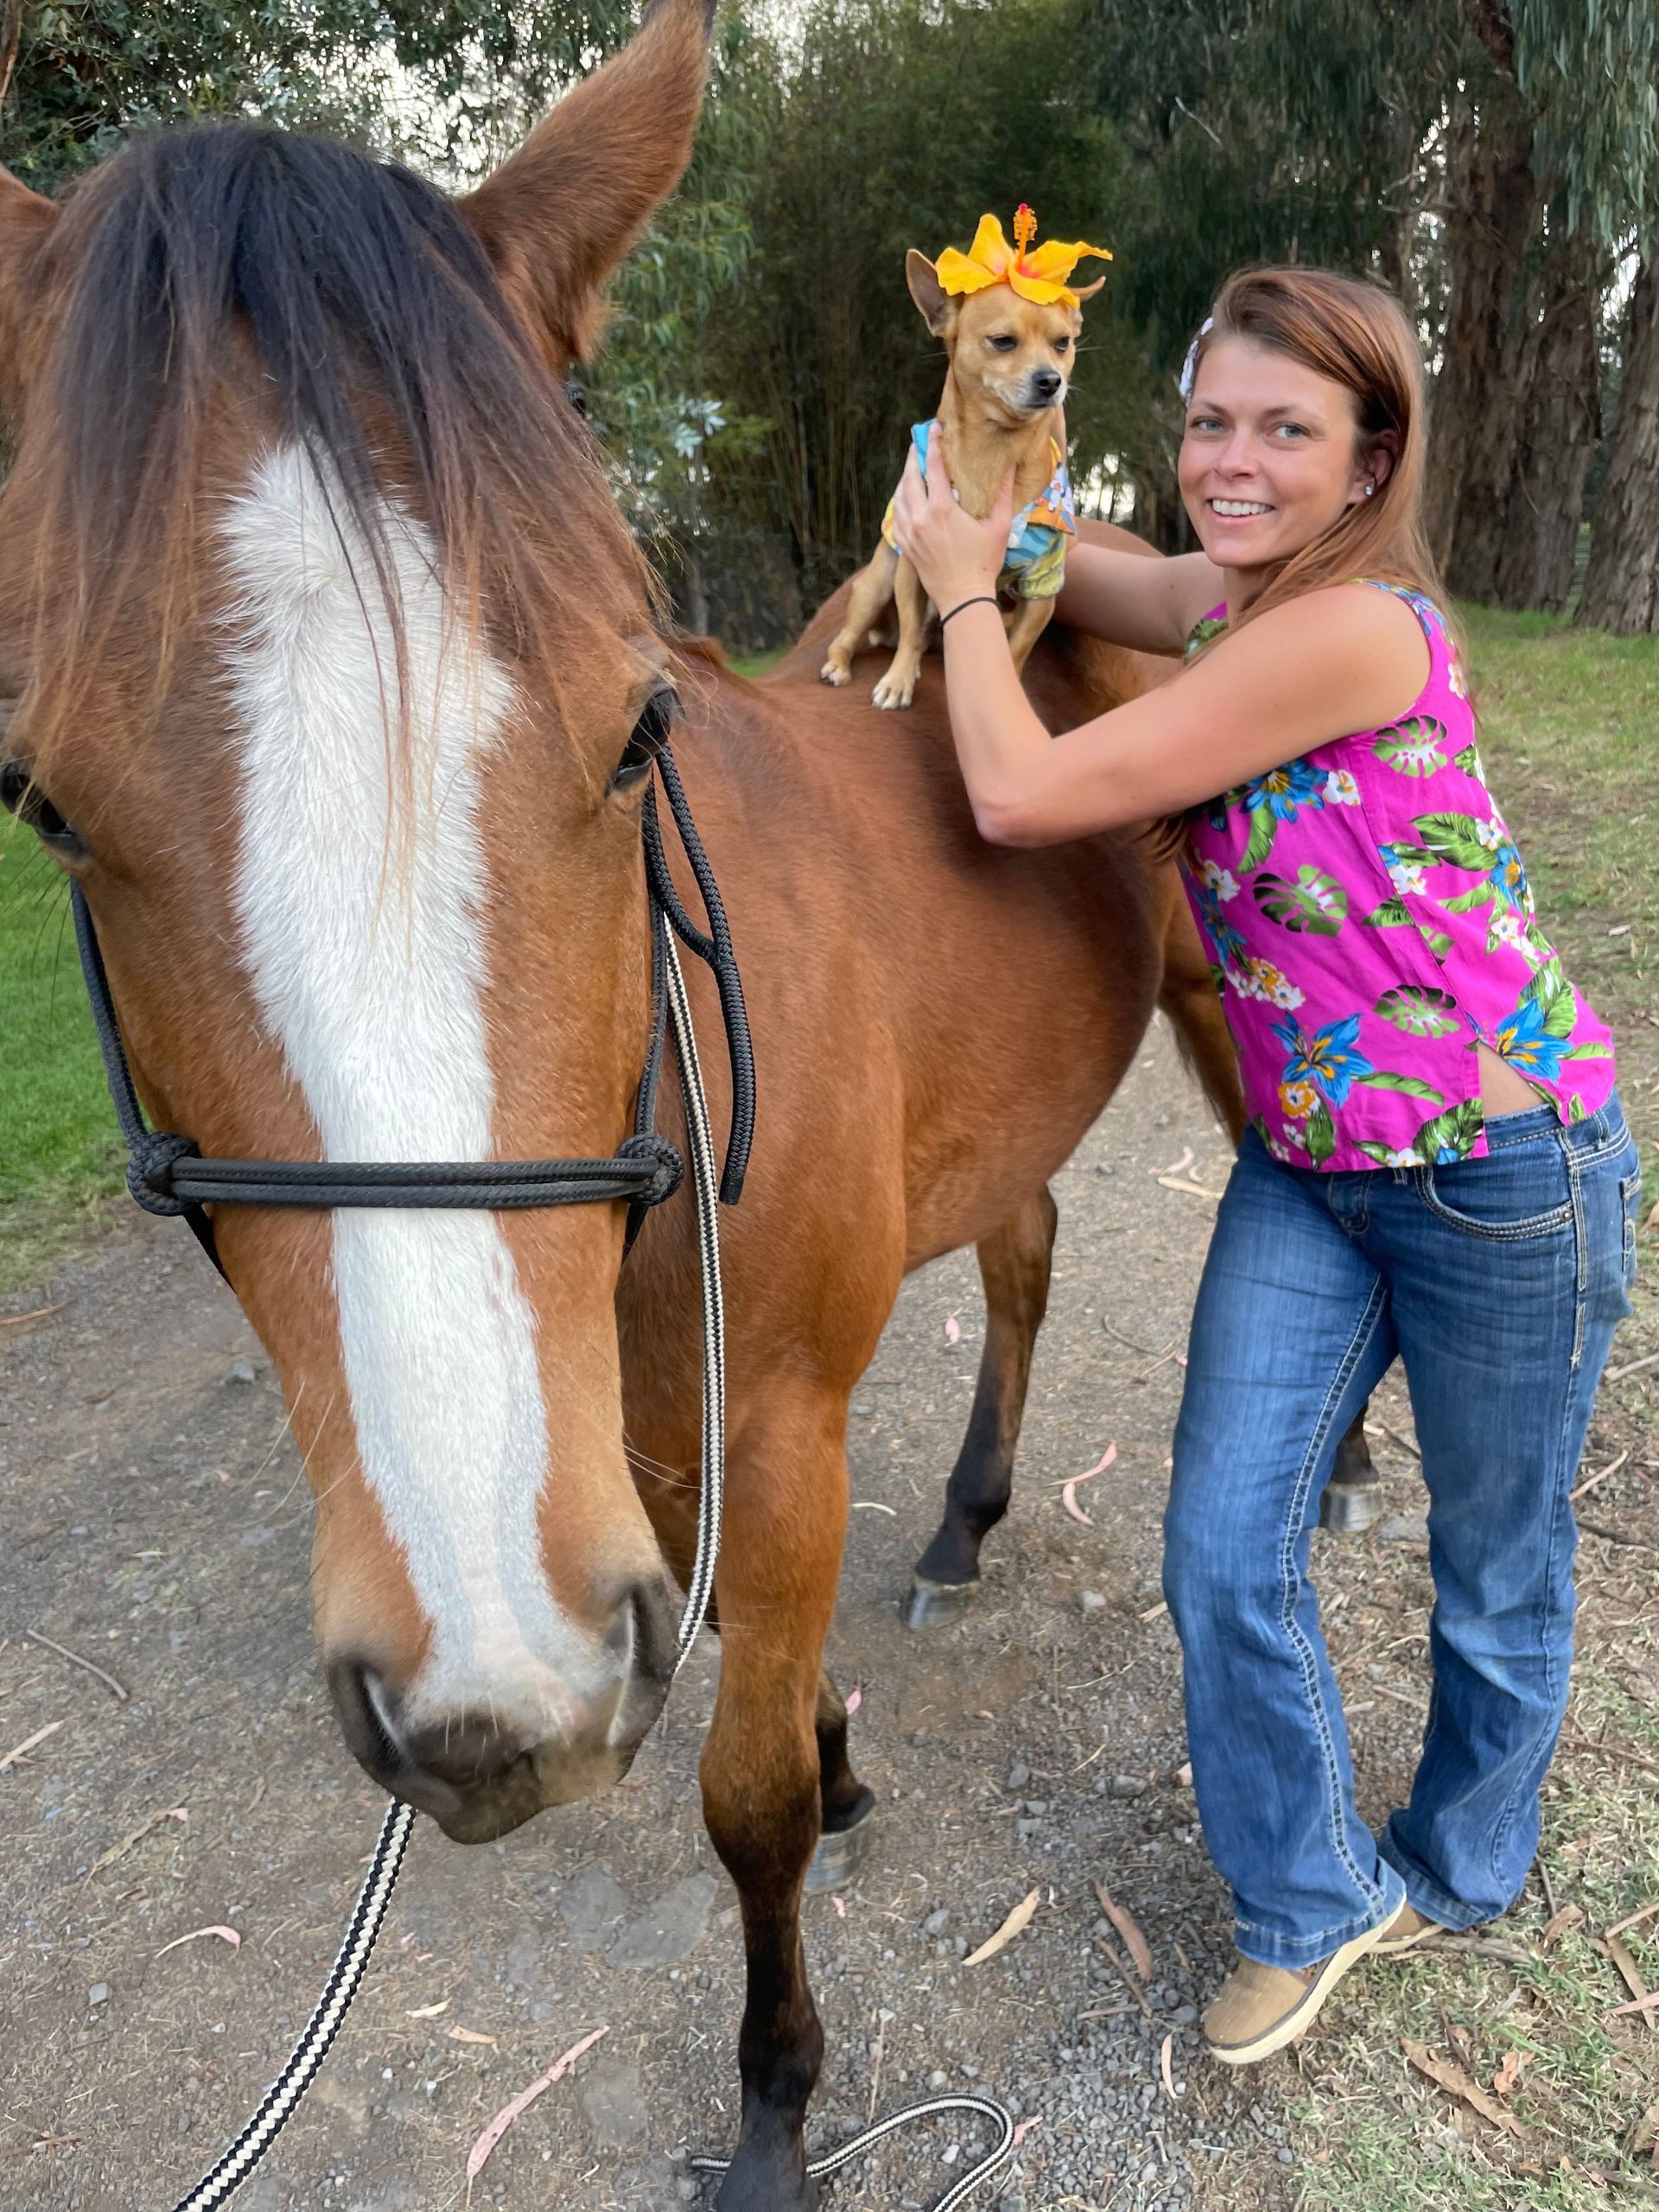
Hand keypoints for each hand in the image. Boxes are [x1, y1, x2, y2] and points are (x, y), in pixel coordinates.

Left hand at [889, 423, 1015, 613]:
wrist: (963, 598)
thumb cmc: (984, 562)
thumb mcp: (999, 526)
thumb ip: (1002, 493)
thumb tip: (1009, 465)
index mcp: (942, 508)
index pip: (932, 466)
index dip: (932, 443)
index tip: (933, 428)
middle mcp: (920, 517)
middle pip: (909, 477)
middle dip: (913, 457)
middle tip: (918, 444)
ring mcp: (909, 533)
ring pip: (898, 497)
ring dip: (903, 479)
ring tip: (910, 469)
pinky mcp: (906, 547)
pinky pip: (894, 518)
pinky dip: (897, 503)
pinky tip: (903, 499)